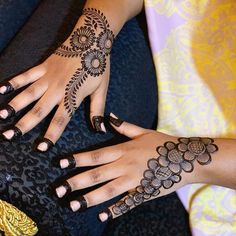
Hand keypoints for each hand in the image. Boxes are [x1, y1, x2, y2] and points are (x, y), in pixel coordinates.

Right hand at [0, 8, 113, 150]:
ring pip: (28, 94)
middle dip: (23, 125)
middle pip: (38, 111)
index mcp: (72, 98)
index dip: (51, 135)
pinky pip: (25, 75)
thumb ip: (98, 110)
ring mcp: (47, 77)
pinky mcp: (43, 66)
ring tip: (1, 116)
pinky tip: (1, 89)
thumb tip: (100, 129)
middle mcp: (57, 90)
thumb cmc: (98, 67)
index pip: (60, 121)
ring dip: (14, 105)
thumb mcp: (101, 90)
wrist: (91, 40)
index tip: (41, 148)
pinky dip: (13, 82)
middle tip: (9, 136)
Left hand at [55, 113, 217, 221]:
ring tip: (73, 205)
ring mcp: (134, 181)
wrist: (185, 158)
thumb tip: (108, 117)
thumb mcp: (143, 131)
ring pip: (107, 190)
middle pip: (97, 174)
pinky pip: (126, 203)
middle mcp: (125, 166)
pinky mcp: (143, 193)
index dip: (77, 159)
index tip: (60, 164)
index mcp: (123, 150)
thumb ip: (124, 126)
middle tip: (59, 190)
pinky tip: (102, 216)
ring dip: (89, 198)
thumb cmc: (163, 143)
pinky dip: (115, 210)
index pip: (95, 155)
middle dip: (76, 182)